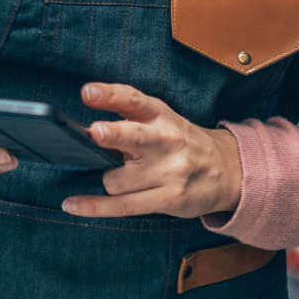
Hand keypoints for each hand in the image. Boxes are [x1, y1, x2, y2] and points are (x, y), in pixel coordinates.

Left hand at [62, 82, 244, 219]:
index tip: (88, 92)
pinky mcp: (169, 199)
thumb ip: (129, 117)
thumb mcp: (162, 119)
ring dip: (109, 178)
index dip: (111, 95)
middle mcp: (166, 140)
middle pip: (134, 137)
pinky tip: (72, 205)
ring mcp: (170, 172)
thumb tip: (83, 130)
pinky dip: (95, 206)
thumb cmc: (180, 142)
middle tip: (95, 132)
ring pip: (117, 178)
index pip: (134, 100)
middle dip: (114, 135)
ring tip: (123, 175)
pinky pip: (124, 205)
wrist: (226, 170)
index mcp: (161, 115)